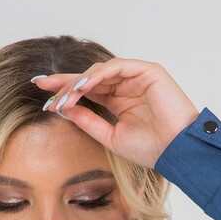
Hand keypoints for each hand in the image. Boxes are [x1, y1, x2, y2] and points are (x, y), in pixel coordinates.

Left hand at [32, 59, 199, 169]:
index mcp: (119, 101)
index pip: (88, 91)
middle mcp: (126, 86)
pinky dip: (97, 75)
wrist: (176, 152)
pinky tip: (81, 88)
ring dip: (78, 82)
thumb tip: (63, 109)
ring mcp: (137, 76)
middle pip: (89, 78)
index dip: (66, 93)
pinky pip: (116, 67)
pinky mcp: (147, 70)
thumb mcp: (110, 137)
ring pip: (99, 72)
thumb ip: (88, 121)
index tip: (44, 99)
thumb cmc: (151, 149)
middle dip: (65, 83)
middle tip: (44, 89)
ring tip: (63, 97)